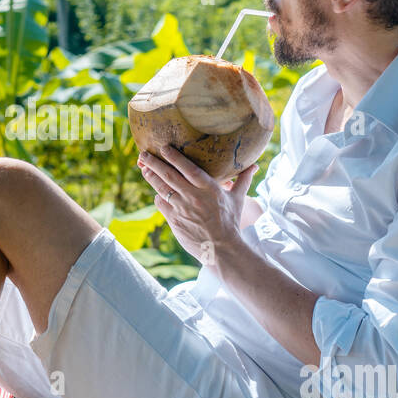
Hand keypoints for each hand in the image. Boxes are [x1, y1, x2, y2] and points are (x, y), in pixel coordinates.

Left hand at [137, 146, 258, 266]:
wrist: (222, 249)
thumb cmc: (231, 222)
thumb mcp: (238, 199)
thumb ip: (243, 180)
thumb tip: (254, 165)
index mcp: (209, 188)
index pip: (188, 168)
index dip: (175, 157)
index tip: (164, 147)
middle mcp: (193, 196)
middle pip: (169, 175)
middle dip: (154, 163)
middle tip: (143, 154)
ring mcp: (182, 208)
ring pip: (162, 188)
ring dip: (151, 177)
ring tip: (144, 168)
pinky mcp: (174, 220)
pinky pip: (161, 204)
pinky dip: (158, 197)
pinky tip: (156, 193)